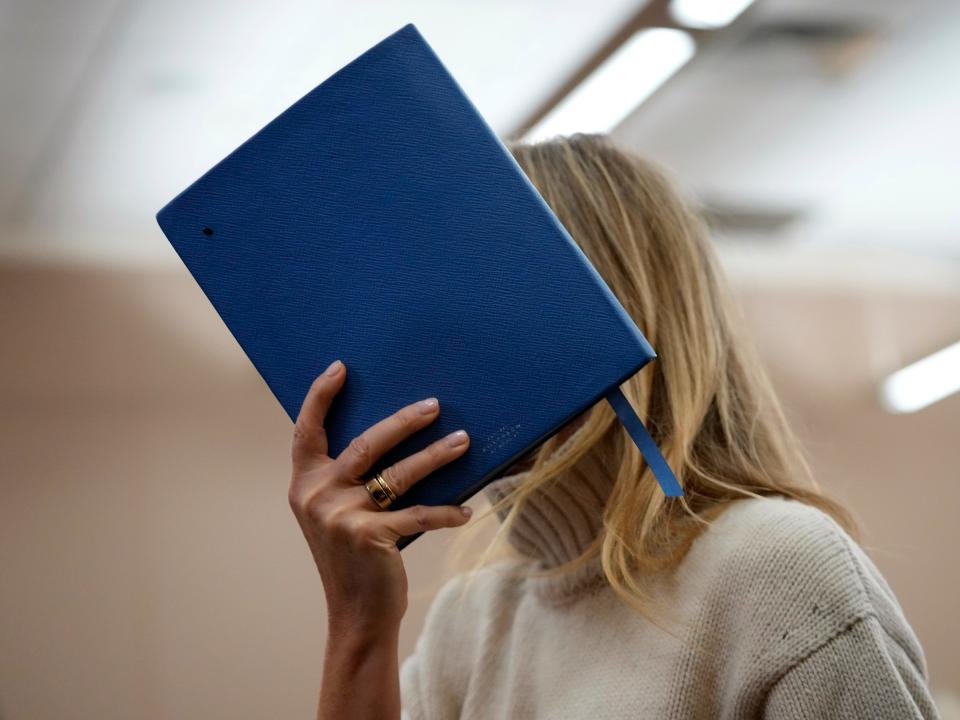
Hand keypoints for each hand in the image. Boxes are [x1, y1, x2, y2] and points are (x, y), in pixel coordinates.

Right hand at [288, 359, 472, 631]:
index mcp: (304, 485)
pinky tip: (466, 511)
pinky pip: (418, 515)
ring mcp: (341, 517)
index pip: (306, 432)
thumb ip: (345, 481)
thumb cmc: (352, 559)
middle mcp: (317, 496)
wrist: (355, 614)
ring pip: (398, 474)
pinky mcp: (370, 537)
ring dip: (436, 455)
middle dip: (403, 421)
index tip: (340, 368)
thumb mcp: (334, 516)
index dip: (320, 397)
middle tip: (434, 405)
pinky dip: (445, 512)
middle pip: (365, 444)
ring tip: (463, 441)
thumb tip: (393, 434)